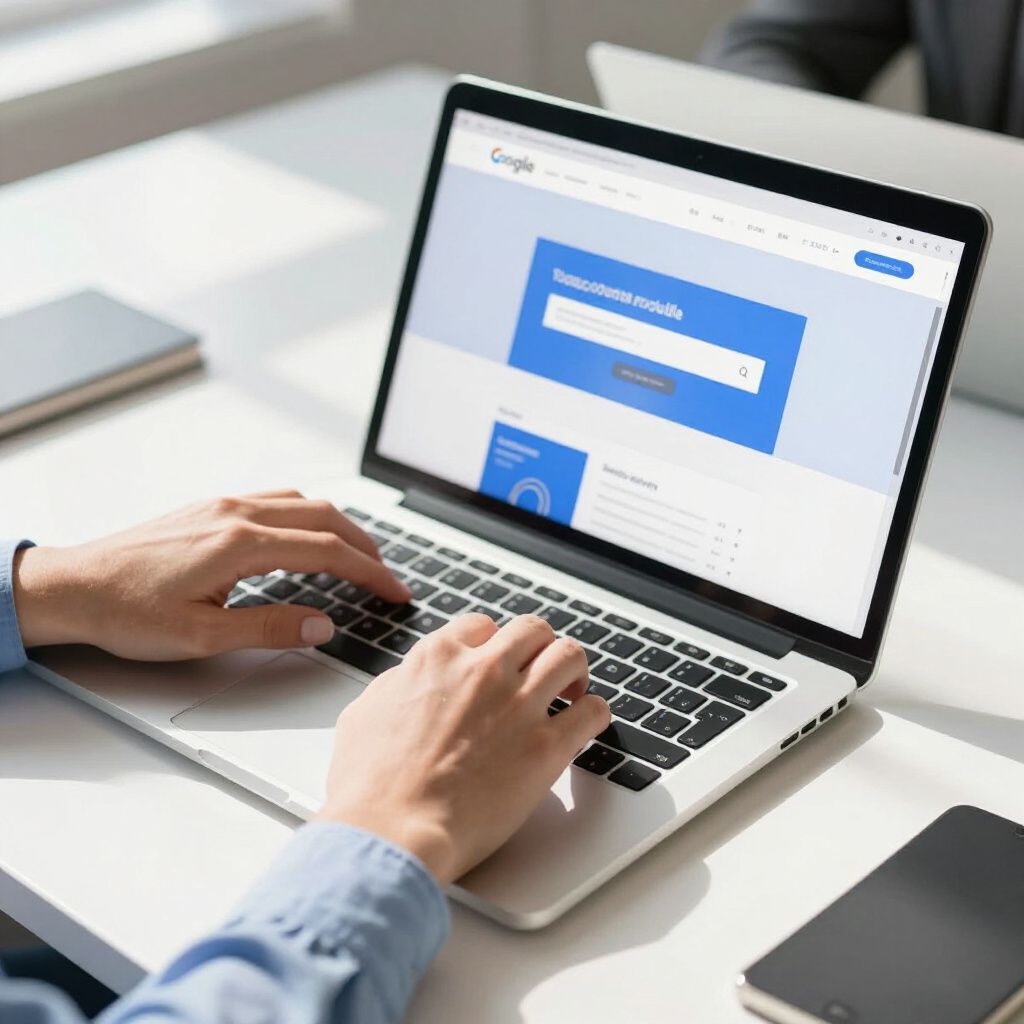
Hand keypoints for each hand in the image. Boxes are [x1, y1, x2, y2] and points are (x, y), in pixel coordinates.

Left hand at [12, 490, 409, 659]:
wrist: (73, 587)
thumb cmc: (126, 612)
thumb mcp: (202, 637)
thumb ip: (270, 629)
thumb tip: (322, 625)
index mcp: (240, 544)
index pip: (328, 552)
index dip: (370, 573)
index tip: (395, 591)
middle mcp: (236, 513)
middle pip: (325, 517)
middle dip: (366, 546)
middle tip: (388, 576)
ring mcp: (223, 504)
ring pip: (303, 502)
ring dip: (338, 526)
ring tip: (358, 556)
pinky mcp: (211, 507)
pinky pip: (276, 499)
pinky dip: (308, 516)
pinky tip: (308, 536)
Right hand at [316, 613, 610, 885]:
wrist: (391, 831)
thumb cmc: (369, 785)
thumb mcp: (365, 712)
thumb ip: (398, 684)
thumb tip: (412, 679)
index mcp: (439, 657)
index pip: (481, 626)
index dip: (491, 644)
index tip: (496, 661)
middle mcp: (484, 670)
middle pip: (533, 630)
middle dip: (538, 648)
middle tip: (540, 670)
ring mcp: (519, 705)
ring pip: (569, 657)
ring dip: (574, 671)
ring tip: (572, 690)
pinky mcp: (546, 747)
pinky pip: (593, 711)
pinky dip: (593, 713)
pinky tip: (586, 723)